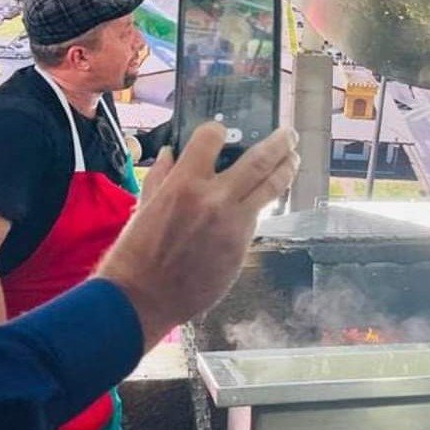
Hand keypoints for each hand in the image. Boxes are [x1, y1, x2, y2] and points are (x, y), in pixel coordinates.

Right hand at [96, 123, 298, 348]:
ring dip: (287, 168)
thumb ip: (162, 176)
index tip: (223, 131)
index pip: (212, 137)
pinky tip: (269, 195)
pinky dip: (265, 202)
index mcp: (184, 183)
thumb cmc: (136, 253)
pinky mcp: (242, 245)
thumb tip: (170, 153)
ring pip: (271, 187)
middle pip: (260, 159)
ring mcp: (233, 222)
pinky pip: (258, 216)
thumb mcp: (143, 206)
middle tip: (289, 134)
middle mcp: (214, 198)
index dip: (218, 130)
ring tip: (293, 158)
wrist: (142, 298)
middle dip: (280, 142)